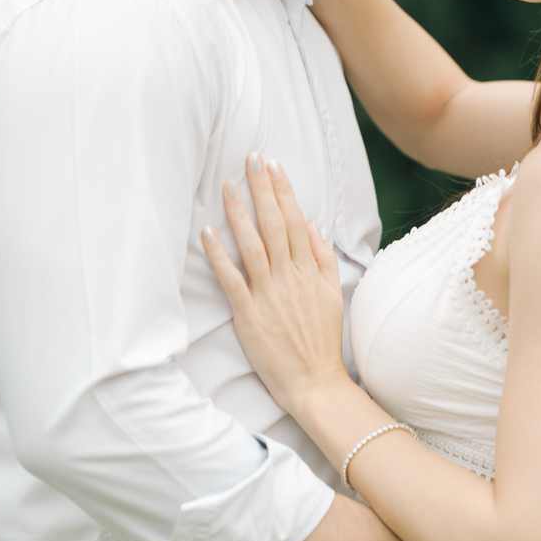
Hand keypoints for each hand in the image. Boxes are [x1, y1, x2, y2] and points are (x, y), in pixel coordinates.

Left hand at [203, 154, 346, 412]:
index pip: (296, 220)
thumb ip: (323, 259)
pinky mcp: (249, 315)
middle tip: (250, 158)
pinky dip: (219, 255)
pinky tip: (208, 233)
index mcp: (308, 271)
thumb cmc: (322, 341)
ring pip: (252, 245)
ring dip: (240, 213)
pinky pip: (232, 279)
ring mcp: (268, 295)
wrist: (316, 382)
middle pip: (275, 224)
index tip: (274, 165)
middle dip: (262, 189)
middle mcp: (289, 277)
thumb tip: (313, 225)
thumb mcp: (332, 295)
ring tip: (228, 185)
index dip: (284, 191)